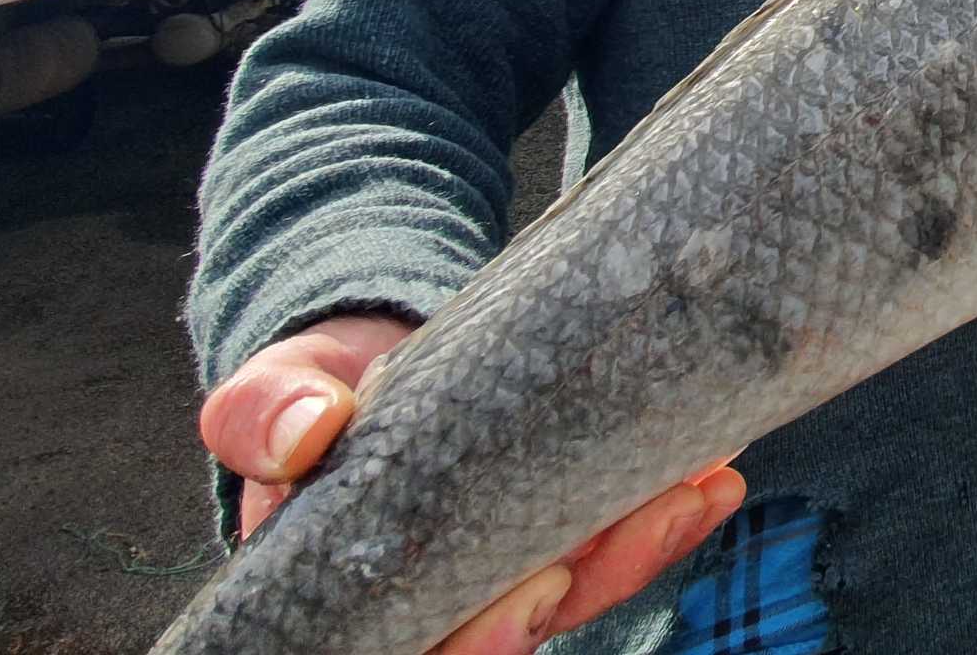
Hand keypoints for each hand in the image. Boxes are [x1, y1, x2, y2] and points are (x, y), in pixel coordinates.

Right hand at [201, 314, 747, 654]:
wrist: (367, 351)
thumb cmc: (311, 394)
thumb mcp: (273, 391)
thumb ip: (264, 413)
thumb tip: (301, 434)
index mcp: (359, 594)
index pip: (423, 644)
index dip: (486, 639)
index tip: (537, 589)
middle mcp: (446, 595)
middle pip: (524, 628)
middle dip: (592, 583)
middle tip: (645, 518)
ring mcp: (510, 564)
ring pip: (587, 586)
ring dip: (649, 541)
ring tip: (698, 483)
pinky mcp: (563, 522)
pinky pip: (620, 534)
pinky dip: (667, 506)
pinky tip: (712, 468)